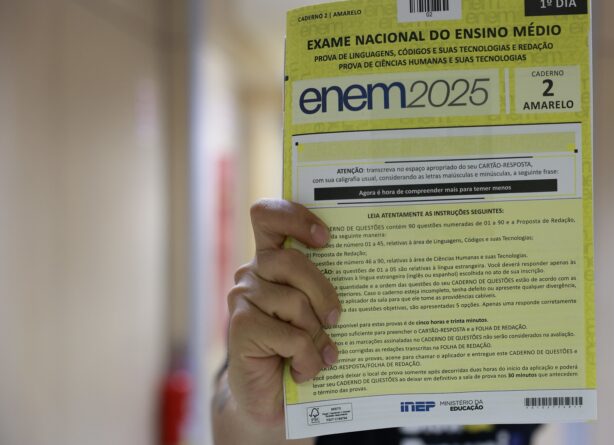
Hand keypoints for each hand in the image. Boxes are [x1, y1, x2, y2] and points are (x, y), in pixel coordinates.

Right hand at [218, 199, 339, 433]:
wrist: (271, 398)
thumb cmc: (300, 349)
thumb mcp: (316, 313)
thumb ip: (322, 289)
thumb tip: (363, 278)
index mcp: (271, 259)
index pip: (268, 217)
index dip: (294, 218)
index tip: (326, 238)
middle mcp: (251, 273)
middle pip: (292, 261)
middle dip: (323, 292)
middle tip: (336, 319)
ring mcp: (242, 298)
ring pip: (295, 302)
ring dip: (316, 335)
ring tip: (322, 355)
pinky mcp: (240, 327)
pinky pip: (290, 336)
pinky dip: (307, 358)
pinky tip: (304, 371)